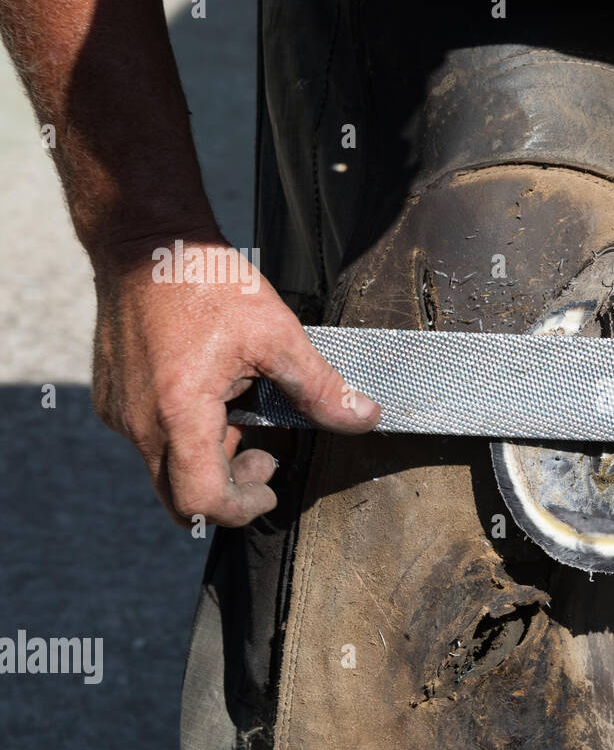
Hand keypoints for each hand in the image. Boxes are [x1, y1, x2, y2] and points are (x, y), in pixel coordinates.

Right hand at [91, 236, 379, 526]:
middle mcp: (139, 423)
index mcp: (179, 412)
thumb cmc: (206, 282)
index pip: (202, 501)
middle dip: (230, 491)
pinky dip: (187, 437)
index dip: (241, 508)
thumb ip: (321, 387)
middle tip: (266, 459)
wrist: (144, 241)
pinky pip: (152, 440)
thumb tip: (365, 418)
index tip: (271, 487)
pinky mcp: (112, 400)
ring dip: (211, 460)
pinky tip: (216, 399)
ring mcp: (119, 413)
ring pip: (167, 469)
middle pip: (180, 498)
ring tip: (244, 414)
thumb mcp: (278, 335)